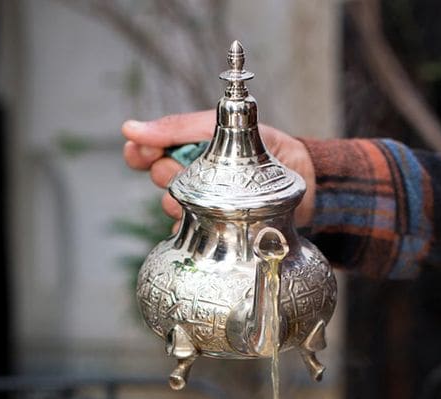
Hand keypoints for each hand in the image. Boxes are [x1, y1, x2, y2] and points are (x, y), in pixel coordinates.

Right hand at [122, 110, 315, 226]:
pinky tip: (206, 222)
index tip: (133, 149)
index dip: (141, 148)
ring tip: (204, 197)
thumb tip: (132, 126)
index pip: (156, 145)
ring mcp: (204, 203)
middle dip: (168, 172)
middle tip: (179, 171)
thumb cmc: (272, 151)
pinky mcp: (214, 230)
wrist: (308, 186)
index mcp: (198, 146)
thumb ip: (186, 127)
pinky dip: (192, 226)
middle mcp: (196, 174)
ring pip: (172, 203)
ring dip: (181, 200)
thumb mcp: (232, 130)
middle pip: (162, 174)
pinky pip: (188, 230)